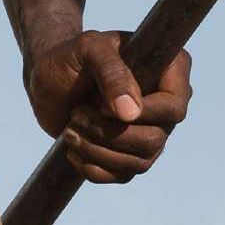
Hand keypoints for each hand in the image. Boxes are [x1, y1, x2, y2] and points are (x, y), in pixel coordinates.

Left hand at [27, 30, 192, 183]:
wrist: (50, 80)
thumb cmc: (72, 56)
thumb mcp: (88, 49)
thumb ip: (112, 72)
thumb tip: (131, 114)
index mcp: (170, 71)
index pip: (174, 107)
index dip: (140, 113)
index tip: (100, 104)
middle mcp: (166, 105)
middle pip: (155, 140)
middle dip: (109, 134)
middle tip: (76, 116)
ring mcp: (152, 132)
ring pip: (140, 162)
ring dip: (97, 151)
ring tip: (69, 130)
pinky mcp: (130, 155)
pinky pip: (122, 176)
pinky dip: (93, 168)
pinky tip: (72, 149)